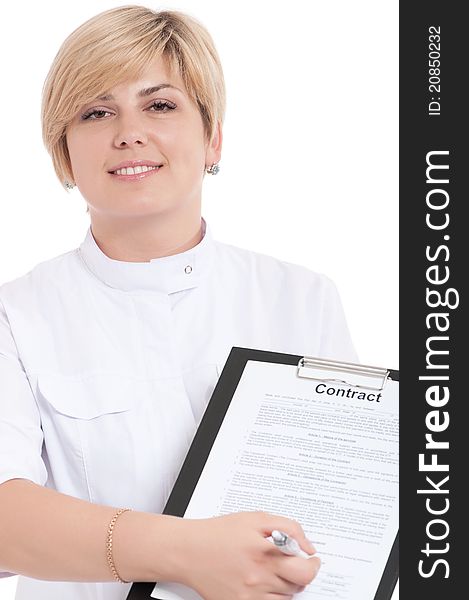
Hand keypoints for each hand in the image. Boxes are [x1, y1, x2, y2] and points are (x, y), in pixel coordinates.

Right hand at [173, 511, 320, 599]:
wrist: (188, 550)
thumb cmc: (218, 532)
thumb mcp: (255, 519)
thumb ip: (287, 528)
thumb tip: (307, 546)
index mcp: (264, 552)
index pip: (304, 570)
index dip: (314, 565)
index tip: (312, 559)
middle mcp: (258, 577)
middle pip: (298, 585)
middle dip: (302, 573)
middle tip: (295, 564)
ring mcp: (249, 596)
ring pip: (286, 598)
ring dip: (287, 586)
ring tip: (274, 570)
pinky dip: (273, 597)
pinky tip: (265, 584)